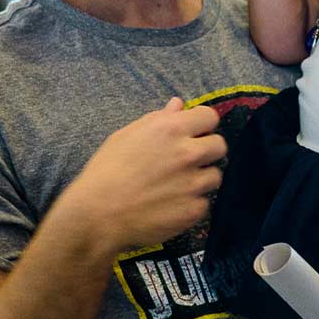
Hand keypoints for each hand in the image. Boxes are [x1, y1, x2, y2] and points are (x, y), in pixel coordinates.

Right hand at [60, 97, 225, 251]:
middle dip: (207, 150)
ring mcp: (194, 183)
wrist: (98, 214)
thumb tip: (179, 105)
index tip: (194, 132)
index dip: (202, 124)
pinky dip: (192, 204)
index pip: (210, 116)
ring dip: (201, 179)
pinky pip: (204, 203)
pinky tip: (172, 205)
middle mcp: (188, 153)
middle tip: (188, 160)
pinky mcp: (194, 210)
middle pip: (220, 145)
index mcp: (172, 129)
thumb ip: (158, 119)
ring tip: (178, 186)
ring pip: (215, 176)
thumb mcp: (127, 135)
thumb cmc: (106, 170)